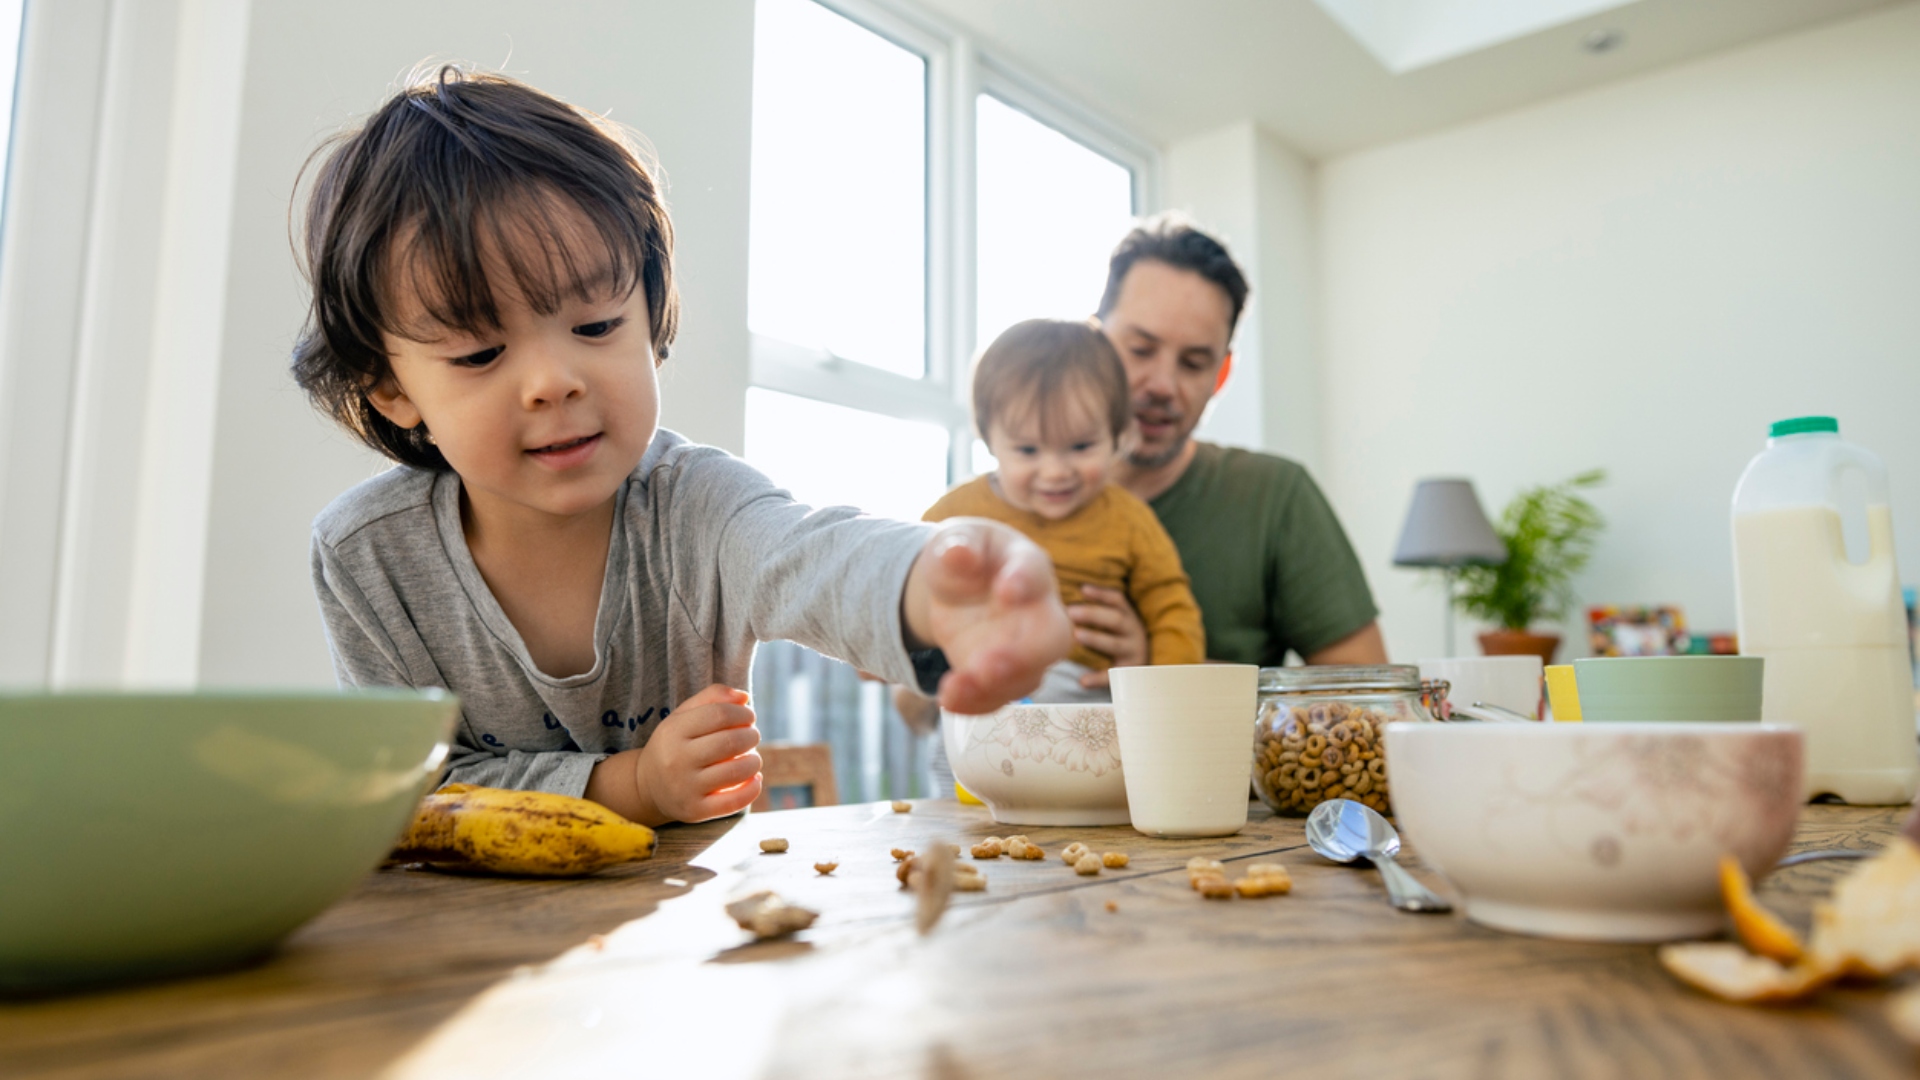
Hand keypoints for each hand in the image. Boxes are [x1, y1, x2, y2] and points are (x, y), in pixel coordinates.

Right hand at [632, 684, 761, 824]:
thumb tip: (744, 697)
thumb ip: (712, 698)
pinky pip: (733, 802)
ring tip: (752, 758)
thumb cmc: (675, 745)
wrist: (647, 786)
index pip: (719, 714)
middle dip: (751, 736)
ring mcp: (685, 788)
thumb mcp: (683, 715)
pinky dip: (753, 789)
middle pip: (730, 743)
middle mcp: (677, 760)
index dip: (742, 713)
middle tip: (752, 736)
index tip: (749, 716)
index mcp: (673, 731)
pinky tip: (755, 779)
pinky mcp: (695, 811)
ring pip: (736, 772)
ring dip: (754, 761)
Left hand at [903, 519, 1071, 714]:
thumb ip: (958, 544)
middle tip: (988, 668)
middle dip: (1024, 656)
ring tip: (954, 690)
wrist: (957, 582)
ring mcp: (1024, 646)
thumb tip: (958, 554)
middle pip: (1052, 637)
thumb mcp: (955, 538)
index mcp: (1027, 565)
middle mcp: (1037, 610)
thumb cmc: (966, 552)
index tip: (1007, 591)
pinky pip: (1000, 694)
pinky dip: (977, 703)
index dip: (1024, 582)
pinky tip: (949, 700)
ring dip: (993, 688)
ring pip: (1027, 675)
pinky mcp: (1003, 672)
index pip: (1034, 572)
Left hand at [1065, 584, 1147, 689]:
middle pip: (1115, 620)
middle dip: (1092, 614)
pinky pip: (1112, 676)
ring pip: (1114, 645)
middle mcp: (1133, 632)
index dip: (1101, 594)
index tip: (1083, 589)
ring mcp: (1132, 653)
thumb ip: (1098, 612)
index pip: (1117, 600)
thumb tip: (1069, 597)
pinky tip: (1081, 681)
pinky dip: (1097, 679)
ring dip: (1095, 638)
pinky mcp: (1128, 674)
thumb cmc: (1120, 640)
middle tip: (1070, 611)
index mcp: (1129, 616)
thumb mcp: (1116, 623)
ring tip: (1076, 634)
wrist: (1147, 672)